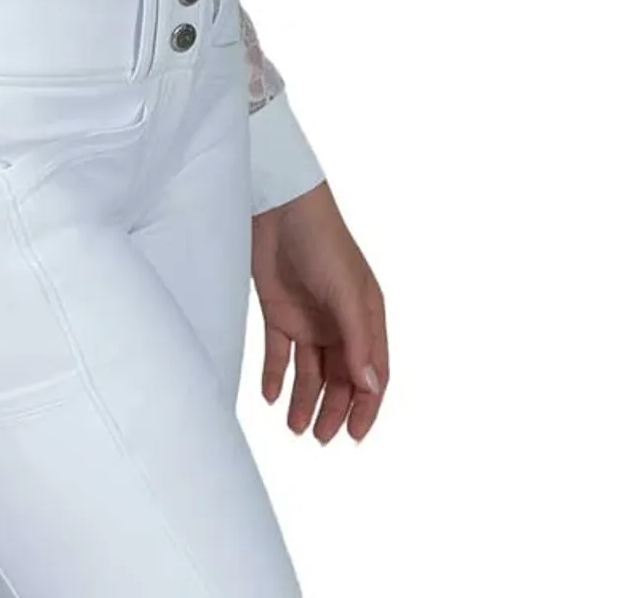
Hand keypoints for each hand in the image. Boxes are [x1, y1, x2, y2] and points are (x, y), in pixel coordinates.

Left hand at [250, 181, 387, 443]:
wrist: (278, 204)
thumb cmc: (322, 240)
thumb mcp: (346, 291)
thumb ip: (357, 340)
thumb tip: (371, 387)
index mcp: (365, 316)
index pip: (371, 372)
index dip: (365, 406)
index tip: (353, 436)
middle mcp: (338, 321)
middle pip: (339, 377)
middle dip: (332, 409)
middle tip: (319, 437)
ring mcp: (308, 317)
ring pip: (310, 370)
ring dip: (304, 399)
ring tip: (294, 427)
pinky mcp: (277, 310)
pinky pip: (278, 352)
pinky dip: (275, 375)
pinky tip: (270, 396)